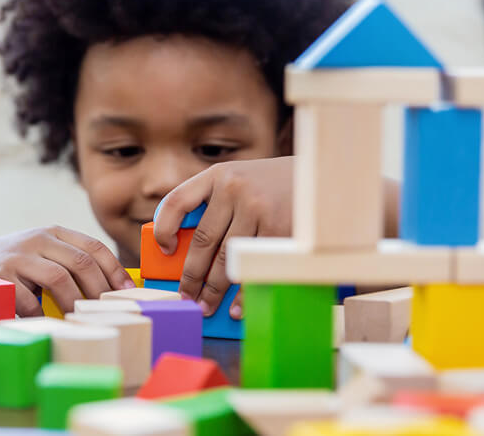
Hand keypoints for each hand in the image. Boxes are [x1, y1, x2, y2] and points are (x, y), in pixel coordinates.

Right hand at [0, 226, 134, 315]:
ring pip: (59, 279)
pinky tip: (47, 322)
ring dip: (74, 303)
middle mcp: (38, 239)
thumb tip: (115, 288)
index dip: (115, 270)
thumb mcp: (42, 253)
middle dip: (99, 290)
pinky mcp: (1, 276)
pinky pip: (30, 300)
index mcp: (53, 232)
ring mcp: (18, 256)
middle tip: (107, 312)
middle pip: (81, 263)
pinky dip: (42, 315)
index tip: (128, 293)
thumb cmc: (14, 266)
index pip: (94, 247)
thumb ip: (70, 261)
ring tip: (79, 319)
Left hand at [152, 156, 293, 318]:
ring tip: (206, 307)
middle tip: (186, 296)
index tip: (164, 250)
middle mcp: (234, 189)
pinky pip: (253, 266)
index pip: (178, 201)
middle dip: (191, 276)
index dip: (165, 228)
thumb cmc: (274, 185)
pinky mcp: (279, 227)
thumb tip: (190, 251)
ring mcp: (257, 208)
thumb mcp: (241, 180)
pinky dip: (243, 293)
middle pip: (203, 241)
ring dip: (214, 290)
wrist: (319, 176)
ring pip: (226, 259)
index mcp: (218, 175)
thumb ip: (217, 204)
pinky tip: (236, 308)